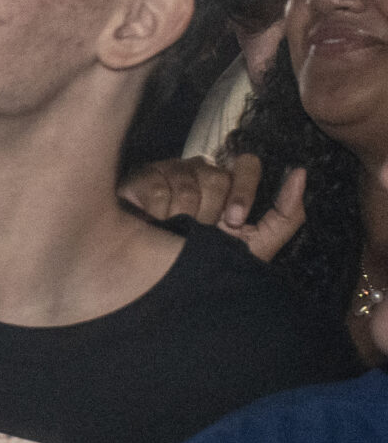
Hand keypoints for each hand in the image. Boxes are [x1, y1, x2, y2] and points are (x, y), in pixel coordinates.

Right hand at [118, 152, 305, 261]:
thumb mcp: (257, 245)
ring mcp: (170, 171)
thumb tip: (301, 173)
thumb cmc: (211, 261)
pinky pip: (159, 189)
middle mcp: (201, 172)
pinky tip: (157, 224)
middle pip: (218, 176)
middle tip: (203, 231)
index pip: (248, 164)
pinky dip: (160, 215)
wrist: (163, 278)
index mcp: (228, 183)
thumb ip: (286, 215)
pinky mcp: (142, 178)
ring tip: (176, 230)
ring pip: (187, 182)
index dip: (244, 191)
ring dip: (184, 217)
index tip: (234, 221)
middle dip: (212, 212)